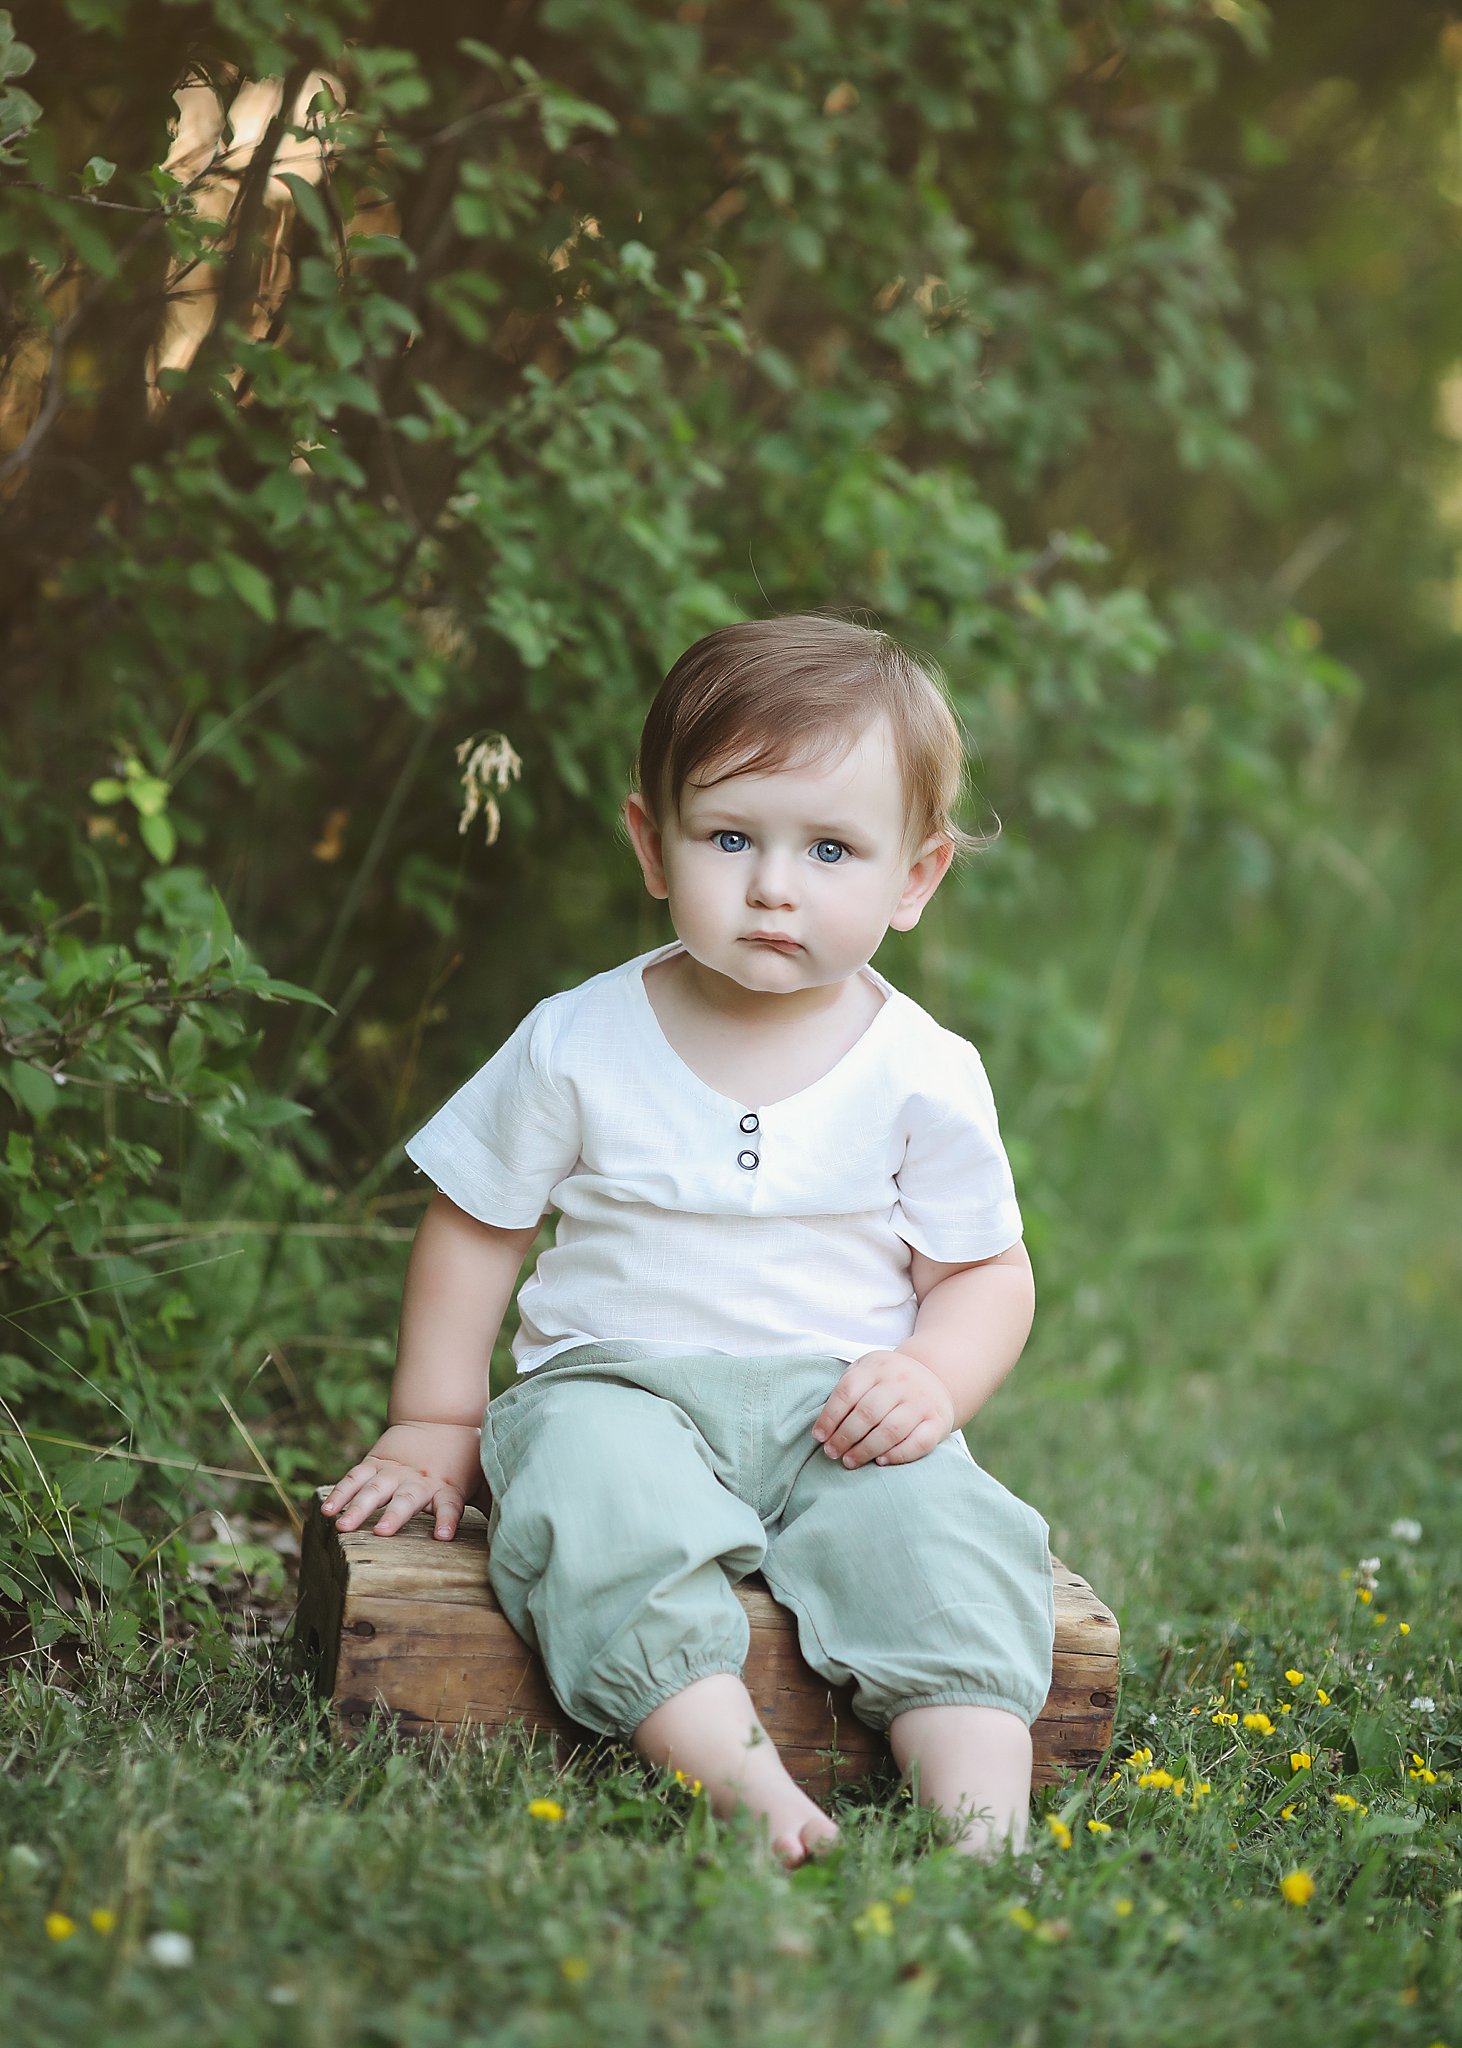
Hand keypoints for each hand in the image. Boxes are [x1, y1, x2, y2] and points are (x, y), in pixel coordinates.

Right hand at [322, 1420, 483, 1538]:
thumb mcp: (484, 1476)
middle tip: (380, 1533)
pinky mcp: (376, 1463)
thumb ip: (495, 1500)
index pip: (449, 1506)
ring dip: (357, 1508)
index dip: (447, 1520)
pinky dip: (340, 1493)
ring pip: (373, 1490)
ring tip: (341, 1526)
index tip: (442, 1535)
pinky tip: (325, 1510)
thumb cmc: (466, 1457)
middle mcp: (419, 1480)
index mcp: (447, 1486)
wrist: (443, 1417)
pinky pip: (354, 1478)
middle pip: (405, 1500)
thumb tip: (522, 1526)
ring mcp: (395, 1471)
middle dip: (394, 1517)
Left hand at [811, 1350, 955, 1469]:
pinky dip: (898, 1455)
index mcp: (877, 1366)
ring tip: (849, 1461)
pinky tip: (880, 1461)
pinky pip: (918, 1443)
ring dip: (866, 1450)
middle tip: (832, 1453)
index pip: (848, 1392)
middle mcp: (901, 1381)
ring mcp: (922, 1401)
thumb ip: (846, 1392)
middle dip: (845, 1437)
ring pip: (891, 1430)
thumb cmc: (888, 1381)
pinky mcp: (938, 1421)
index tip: (819, 1437)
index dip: (830, 1417)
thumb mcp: (866, 1372)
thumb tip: (823, 1430)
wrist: (935, 1376)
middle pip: (868, 1413)